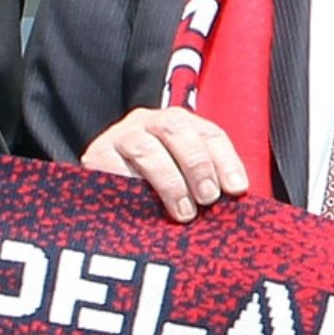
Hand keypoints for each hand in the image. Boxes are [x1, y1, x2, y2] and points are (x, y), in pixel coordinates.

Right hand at [81, 107, 248, 221]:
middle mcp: (150, 122)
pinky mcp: (95, 156)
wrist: (102, 189)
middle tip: (207, 198)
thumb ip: (208, 184)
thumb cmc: (156, 190)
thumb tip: (238, 199)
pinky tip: (143, 207)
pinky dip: (131, 186)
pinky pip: (113, 168)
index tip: (237, 189)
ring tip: (183, 212)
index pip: (209, 133)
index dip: (226, 160)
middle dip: (197, 164)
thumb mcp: (185, 182)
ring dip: (169, 181)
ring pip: (147, 148)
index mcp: (180, 124)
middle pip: (177, 129)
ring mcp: (121, 136)